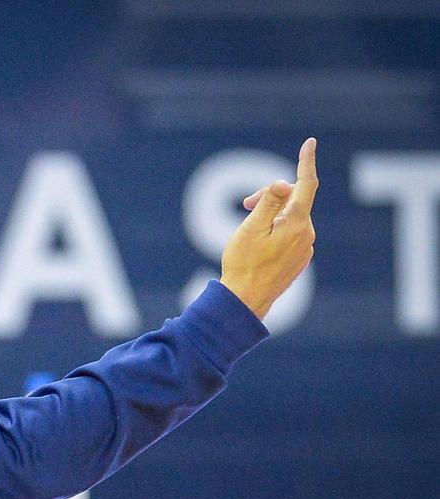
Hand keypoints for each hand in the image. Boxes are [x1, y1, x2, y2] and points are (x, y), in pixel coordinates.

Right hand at [219, 138, 317, 318]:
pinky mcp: (299, 259)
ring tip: (248, 230)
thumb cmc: (244, 263)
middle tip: (244, 205)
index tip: (310, 143)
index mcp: (296, 223)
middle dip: (270, 196)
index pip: (306, 184)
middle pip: (292, 201)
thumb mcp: (251, 228)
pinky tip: (258, 245)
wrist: (246, 300)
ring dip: (271, 215)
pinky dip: (275, 230)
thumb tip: (284, 182)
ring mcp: (305, 248)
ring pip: (291, 218)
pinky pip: (291, 234)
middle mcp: (306, 234)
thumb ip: (268, 202)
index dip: (307, 161)